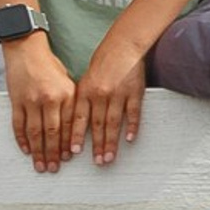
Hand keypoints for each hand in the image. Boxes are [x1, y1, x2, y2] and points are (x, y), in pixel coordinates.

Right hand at [1, 33, 77, 171]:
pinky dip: (21, 139)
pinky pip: (18, 124)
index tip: (70, 157)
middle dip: (54, 152)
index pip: (69, 125)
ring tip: (41, 164)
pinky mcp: (16, 100)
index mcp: (67, 95)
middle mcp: (49, 99)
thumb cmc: (51, 66)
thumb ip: (73, 103)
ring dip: (38, 151)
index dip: (70, 143)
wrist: (26, 49)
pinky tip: (26, 150)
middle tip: (54, 168)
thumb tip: (78, 126)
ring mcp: (30, 100)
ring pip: (34, 132)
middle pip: (52, 132)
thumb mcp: (70, 83)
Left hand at [68, 26, 147, 165]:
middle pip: (97, 125)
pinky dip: (131, 126)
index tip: (73, 152)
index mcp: (85, 91)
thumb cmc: (103, 64)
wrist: (122, 47)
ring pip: (113, 123)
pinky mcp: (135, 92)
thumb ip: (82, 101)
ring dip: (111, 142)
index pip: (78, 119)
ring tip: (109, 157)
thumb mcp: (86, 81)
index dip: (75, 136)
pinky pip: (133, 113)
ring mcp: (118, 94)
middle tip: (97, 162)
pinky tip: (130, 139)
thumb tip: (77, 123)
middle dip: (96, 146)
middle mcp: (100, 94)